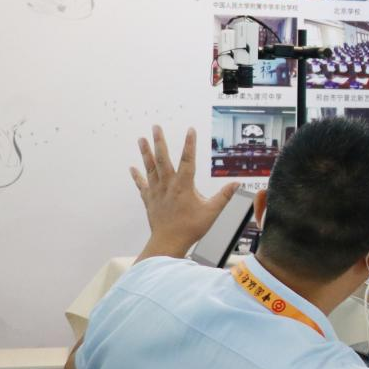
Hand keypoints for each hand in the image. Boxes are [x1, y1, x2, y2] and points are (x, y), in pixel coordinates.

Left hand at [130, 126, 237, 258]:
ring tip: (141, 139)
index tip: (190, 130)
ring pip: (150, 168)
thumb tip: (237, 184)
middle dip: (159, 141)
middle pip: (162, 158)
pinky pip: (142, 185)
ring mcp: (156, 191)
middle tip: (155, 127)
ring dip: (145, 152)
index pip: (187, 160)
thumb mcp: (212, 212)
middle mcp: (168, 185)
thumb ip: (224, 196)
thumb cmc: (190, 228)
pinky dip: (137, 176)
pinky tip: (132, 167)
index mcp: (183, 186)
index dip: (190, 144)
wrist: (168, 242)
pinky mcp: (149, 199)